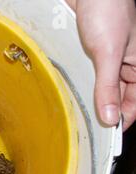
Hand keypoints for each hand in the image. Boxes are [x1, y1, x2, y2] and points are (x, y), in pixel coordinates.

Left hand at [68, 0, 135, 130]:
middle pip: (117, 98)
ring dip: (90, 97)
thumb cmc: (107, 10)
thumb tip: (110, 117)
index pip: (134, 104)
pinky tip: (71, 91)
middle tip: (85, 125)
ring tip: (77, 109)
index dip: (121, 120)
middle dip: (103, 110)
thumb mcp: (108, 53)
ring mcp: (109, 60)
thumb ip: (108, 86)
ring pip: (101, 88)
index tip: (104, 135)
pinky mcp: (92, 54)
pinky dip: (81, 84)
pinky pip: (88, 76)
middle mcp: (126, 64)